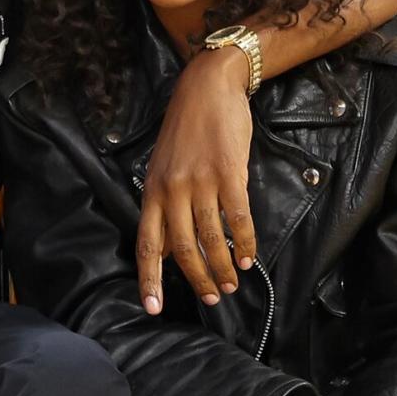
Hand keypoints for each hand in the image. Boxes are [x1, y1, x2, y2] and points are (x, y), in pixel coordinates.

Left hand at [136, 45, 256, 314]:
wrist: (207, 87)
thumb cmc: (186, 131)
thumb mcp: (163, 169)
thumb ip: (165, 208)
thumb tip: (169, 249)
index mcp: (152, 192)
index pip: (147, 244)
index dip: (150, 279)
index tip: (153, 308)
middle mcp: (172, 190)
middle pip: (182, 249)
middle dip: (197, 279)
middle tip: (211, 298)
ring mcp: (200, 181)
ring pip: (210, 238)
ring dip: (223, 267)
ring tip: (232, 284)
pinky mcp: (229, 173)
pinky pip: (238, 218)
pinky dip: (244, 242)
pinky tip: (249, 258)